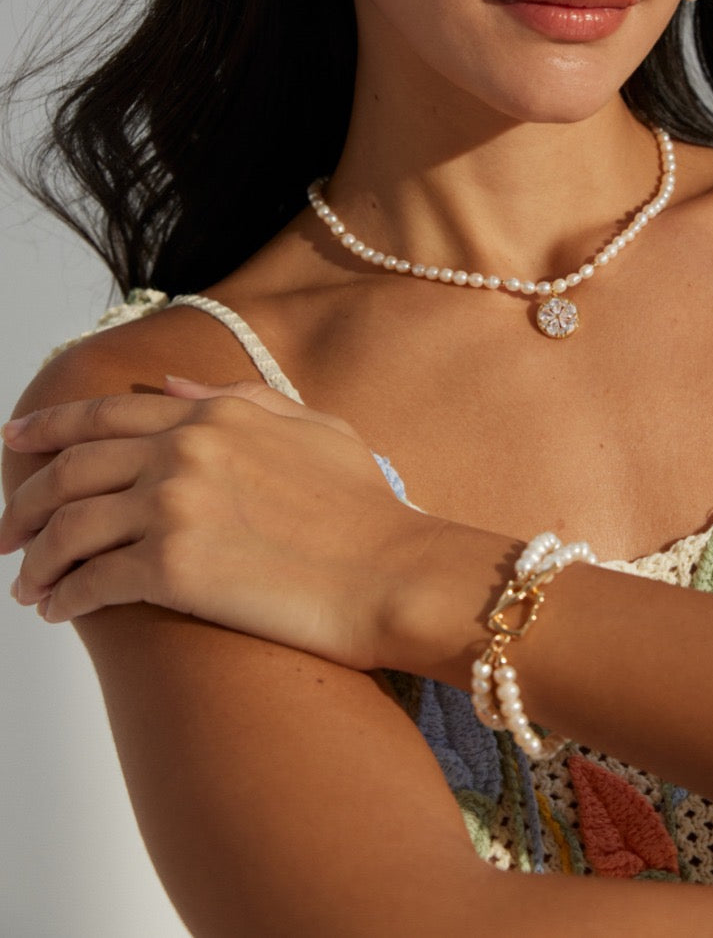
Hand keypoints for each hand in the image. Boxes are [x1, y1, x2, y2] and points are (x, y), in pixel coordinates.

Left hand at [0, 377, 431, 669]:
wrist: (394, 572)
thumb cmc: (367, 510)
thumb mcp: (314, 427)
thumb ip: (239, 398)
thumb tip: (175, 381)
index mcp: (216, 412)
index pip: (108, 412)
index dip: (50, 426)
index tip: (15, 440)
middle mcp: (185, 449)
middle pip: (72, 468)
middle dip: (25, 501)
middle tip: (5, 533)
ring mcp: (175, 505)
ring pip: (68, 527)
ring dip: (37, 559)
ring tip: (29, 585)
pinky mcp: (172, 568)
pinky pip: (90, 581)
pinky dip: (64, 597)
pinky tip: (59, 611)